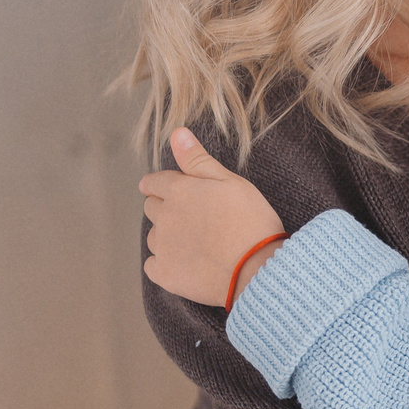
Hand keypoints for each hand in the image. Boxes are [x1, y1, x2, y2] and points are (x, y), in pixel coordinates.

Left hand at [140, 128, 287, 306]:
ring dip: (165, 236)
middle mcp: (164, 217)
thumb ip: (198, 159)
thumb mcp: (229, 181)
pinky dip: (163, 263)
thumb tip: (176, 133)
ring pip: (153, 236)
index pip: (154, 182)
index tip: (161, 189)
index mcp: (178, 190)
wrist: (257, 268)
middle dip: (164, 208)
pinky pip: (152, 265)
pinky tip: (184, 264)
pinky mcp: (165, 274)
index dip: (158, 185)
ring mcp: (163, 247)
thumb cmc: (250, 220)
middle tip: (190, 217)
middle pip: (151, 207)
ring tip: (193, 242)